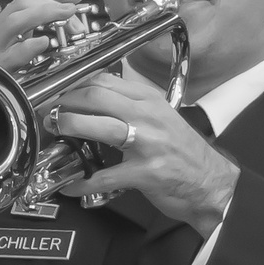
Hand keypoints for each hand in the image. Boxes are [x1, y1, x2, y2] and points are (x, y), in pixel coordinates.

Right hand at [0, 0, 86, 71]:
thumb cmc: (7, 87)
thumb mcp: (24, 57)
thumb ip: (43, 39)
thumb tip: (75, 25)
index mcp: (1, 30)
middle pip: (20, 3)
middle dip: (52, 2)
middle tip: (76, 10)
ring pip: (13, 22)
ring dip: (44, 14)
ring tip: (67, 15)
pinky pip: (8, 58)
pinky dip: (27, 47)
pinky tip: (42, 43)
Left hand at [51, 72, 238, 238]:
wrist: (212, 184)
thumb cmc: (184, 153)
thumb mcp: (161, 118)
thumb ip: (132, 107)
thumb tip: (95, 101)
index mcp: (150, 100)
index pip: (106, 80)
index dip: (75, 84)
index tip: (59, 92)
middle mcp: (149, 116)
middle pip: (97, 96)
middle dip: (65, 103)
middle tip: (50, 112)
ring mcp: (148, 144)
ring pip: (99, 126)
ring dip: (69, 127)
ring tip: (55, 132)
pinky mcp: (146, 173)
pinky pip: (105, 177)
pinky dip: (83, 182)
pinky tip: (71, 185)